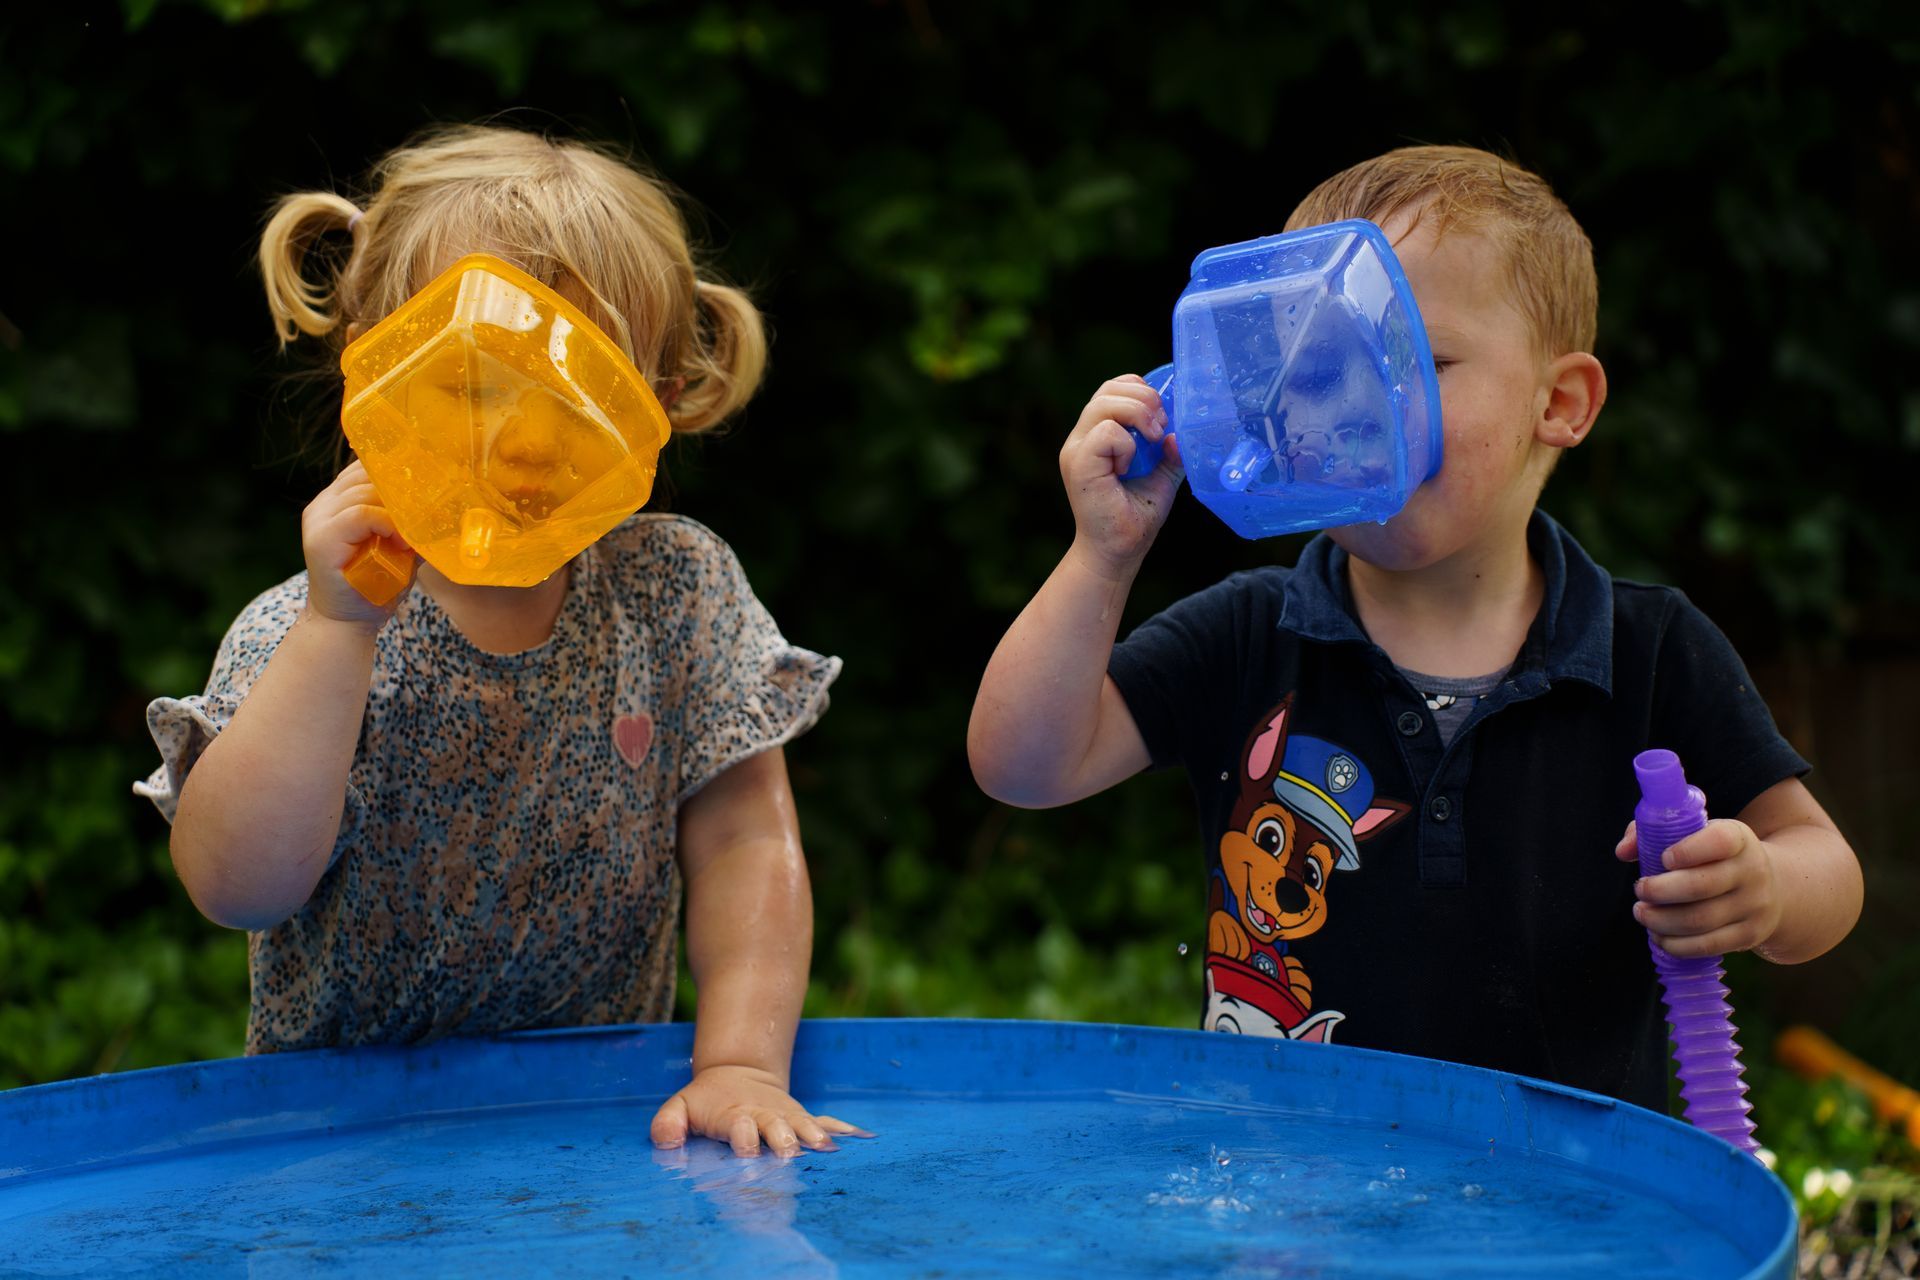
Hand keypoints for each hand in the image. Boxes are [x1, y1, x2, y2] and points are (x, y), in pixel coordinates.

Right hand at [302, 458, 413, 630]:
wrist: (347, 622)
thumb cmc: (376, 585)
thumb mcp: (401, 547)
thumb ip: (413, 522)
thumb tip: (448, 504)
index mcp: (339, 499)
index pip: (366, 466)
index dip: (396, 472)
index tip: (426, 486)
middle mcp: (324, 503)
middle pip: (366, 474)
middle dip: (401, 490)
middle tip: (425, 514)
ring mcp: (319, 518)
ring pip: (365, 492)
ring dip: (397, 511)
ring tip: (412, 538)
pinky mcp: (321, 538)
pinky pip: (360, 514)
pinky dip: (387, 524)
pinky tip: (401, 542)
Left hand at [649, 1064, 872, 1157]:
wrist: (739, 1072)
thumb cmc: (706, 1101)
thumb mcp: (679, 1106)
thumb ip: (668, 1123)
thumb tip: (667, 1141)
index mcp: (733, 1116)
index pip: (738, 1127)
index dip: (742, 1136)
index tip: (747, 1148)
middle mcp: (763, 1116)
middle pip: (775, 1126)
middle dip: (783, 1138)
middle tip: (789, 1152)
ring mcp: (785, 1117)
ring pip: (802, 1125)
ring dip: (813, 1135)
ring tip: (825, 1148)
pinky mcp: (801, 1119)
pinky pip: (824, 1122)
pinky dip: (840, 1129)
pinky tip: (858, 1138)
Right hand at [1059, 375, 1184, 578]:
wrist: (1119, 551)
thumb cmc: (1135, 515)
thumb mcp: (1162, 475)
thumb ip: (1171, 451)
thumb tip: (1178, 433)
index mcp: (1097, 433)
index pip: (1113, 388)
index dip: (1140, 391)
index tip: (1161, 419)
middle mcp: (1081, 437)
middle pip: (1109, 389)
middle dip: (1145, 399)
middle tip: (1161, 429)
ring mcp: (1076, 449)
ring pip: (1105, 403)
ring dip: (1138, 415)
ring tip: (1152, 442)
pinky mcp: (1079, 464)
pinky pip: (1106, 432)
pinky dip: (1127, 443)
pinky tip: (1130, 465)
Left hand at [1615, 819, 1784, 957]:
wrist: (1772, 889)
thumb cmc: (1715, 857)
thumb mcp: (1695, 835)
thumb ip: (1653, 833)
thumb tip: (1623, 852)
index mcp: (1738, 839)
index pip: (1719, 841)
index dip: (1688, 851)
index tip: (1663, 859)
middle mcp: (1752, 871)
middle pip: (1701, 886)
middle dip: (1659, 891)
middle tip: (1639, 890)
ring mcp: (1754, 906)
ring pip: (1700, 920)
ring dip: (1661, 920)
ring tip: (1642, 913)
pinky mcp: (1749, 935)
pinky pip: (1708, 945)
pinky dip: (1676, 944)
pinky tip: (1659, 936)